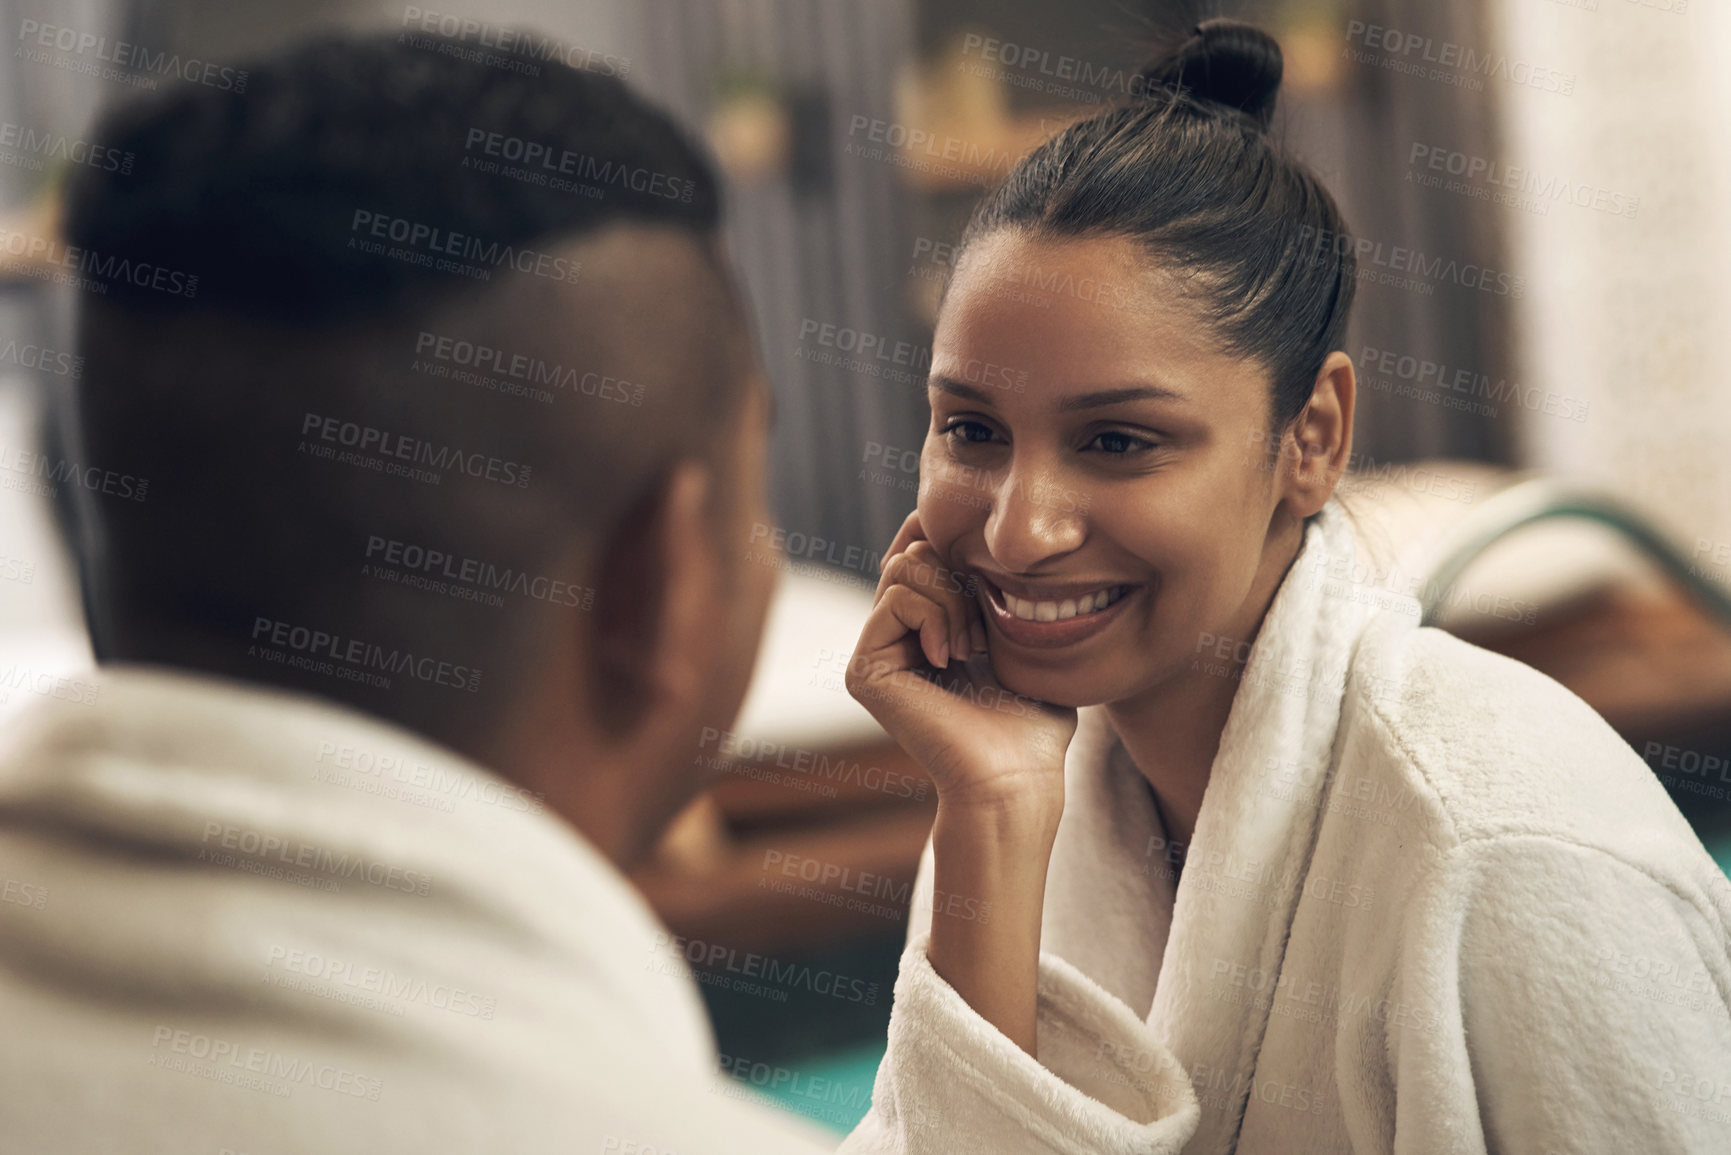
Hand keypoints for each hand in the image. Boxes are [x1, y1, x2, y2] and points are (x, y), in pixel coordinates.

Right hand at [846, 511, 1077, 1054]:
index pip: (925, 549)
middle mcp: (894, 639)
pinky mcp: (864, 669)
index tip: (994, 566)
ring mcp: (875, 653)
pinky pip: (896, 597)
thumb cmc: (1032, 721)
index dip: (954, 539)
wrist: (1015, 776)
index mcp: (926, 629)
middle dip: (959, 573)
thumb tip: (989, 538)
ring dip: (952, 597)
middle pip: (913, 550)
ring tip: (972, 645)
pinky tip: (953, 655)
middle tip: (984, 629)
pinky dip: (935, 613)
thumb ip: (999, 588)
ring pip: (903, 566)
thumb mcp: (1024, 640)